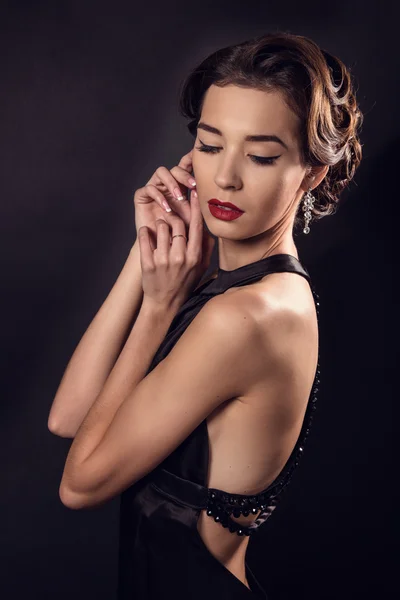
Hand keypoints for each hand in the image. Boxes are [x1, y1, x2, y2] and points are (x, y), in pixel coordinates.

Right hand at [133, 150, 194, 245]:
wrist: (160, 245)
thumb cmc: (177, 232)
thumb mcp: (192, 219)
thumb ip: (200, 207)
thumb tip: (216, 199)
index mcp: (179, 186)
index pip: (184, 167)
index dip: (190, 159)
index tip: (198, 154)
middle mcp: (166, 184)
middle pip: (175, 168)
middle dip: (185, 175)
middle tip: (194, 185)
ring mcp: (153, 188)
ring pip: (161, 172)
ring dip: (172, 183)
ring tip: (179, 197)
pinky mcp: (141, 196)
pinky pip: (149, 188)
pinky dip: (159, 197)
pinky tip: (167, 208)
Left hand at [138, 189, 214, 311]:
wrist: (165, 304)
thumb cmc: (184, 284)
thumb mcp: (201, 269)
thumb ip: (206, 249)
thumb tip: (208, 231)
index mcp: (195, 257)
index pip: (196, 226)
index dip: (194, 207)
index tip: (192, 192)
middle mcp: (180, 257)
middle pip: (177, 223)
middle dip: (173, 217)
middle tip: (170, 218)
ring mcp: (163, 260)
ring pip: (161, 227)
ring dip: (159, 223)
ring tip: (159, 229)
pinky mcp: (148, 263)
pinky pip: (145, 237)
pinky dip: (145, 232)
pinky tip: (147, 233)